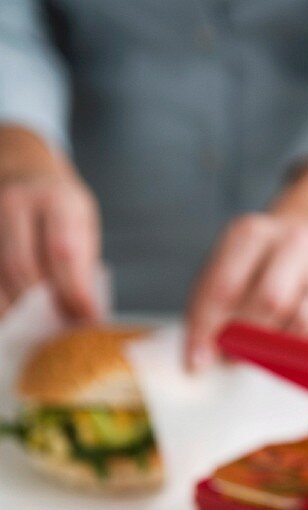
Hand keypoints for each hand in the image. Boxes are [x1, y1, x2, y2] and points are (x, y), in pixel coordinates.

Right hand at [0, 127, 99, 319]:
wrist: (23, 169)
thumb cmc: (59, 206)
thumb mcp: (82, 223)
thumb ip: (83, 264)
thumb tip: (88, 315)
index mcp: (56, 199)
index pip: (62, 251)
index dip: (73, 290)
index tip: (87, 318)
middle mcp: (17, 203)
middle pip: (24, 265)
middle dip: (44, 305)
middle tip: (61, 331)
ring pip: (0, 272)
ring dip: (18, 309)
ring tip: (37, 332)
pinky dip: (1, 301)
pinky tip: (13, 319)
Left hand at [185, 211, 307, 368]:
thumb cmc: (259, 267)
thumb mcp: (226, 272)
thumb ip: (207, 313)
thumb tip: (198, 364)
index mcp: (251, 233)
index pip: (225, 286)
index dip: (209, 328)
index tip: (198, 362)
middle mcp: (292, 243)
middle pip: (270, 302)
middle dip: (249, 339)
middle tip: (235, 358)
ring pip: (303, 322)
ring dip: (281, 345)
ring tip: (267, 343)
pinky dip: (307, 351)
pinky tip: (295, 338)